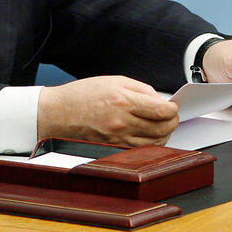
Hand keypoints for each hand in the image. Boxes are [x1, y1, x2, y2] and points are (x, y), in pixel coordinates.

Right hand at [37, 76, 178, 146]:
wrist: (58, 113)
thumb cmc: (83, 95)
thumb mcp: (115, 81)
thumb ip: (141, 89)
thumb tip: (160, 101)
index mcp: (124, 100)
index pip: (161, 111)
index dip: (173, 110)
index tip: (173, 107)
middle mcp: (122, 122)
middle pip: (162, 128)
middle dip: (172, 122)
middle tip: (171, 116)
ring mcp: (118, 138)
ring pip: (155, 142)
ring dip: (164, 135)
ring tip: (162, 126)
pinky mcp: (113, 148)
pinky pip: (141, 150)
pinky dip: (151, 144)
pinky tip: (150, 136)